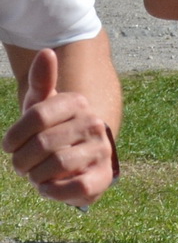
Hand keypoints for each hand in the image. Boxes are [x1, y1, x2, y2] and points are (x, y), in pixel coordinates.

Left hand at [2, 49, 117, 205]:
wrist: (81, 158)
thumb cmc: (54, 129)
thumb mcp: (42, 105)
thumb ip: (42, 80)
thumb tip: (46, 51)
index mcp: (77, 103)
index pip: (37, 115)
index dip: (15, 134)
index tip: (9, 146)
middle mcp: (93, 124)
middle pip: (43, 142)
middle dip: (22, 160)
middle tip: (20, 165)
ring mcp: (101, 150)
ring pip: (58, 164)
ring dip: (37, 175)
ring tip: (35, 176)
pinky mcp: (103, 177)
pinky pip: (74, 187)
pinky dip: (53, 191)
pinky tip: (48, 187)